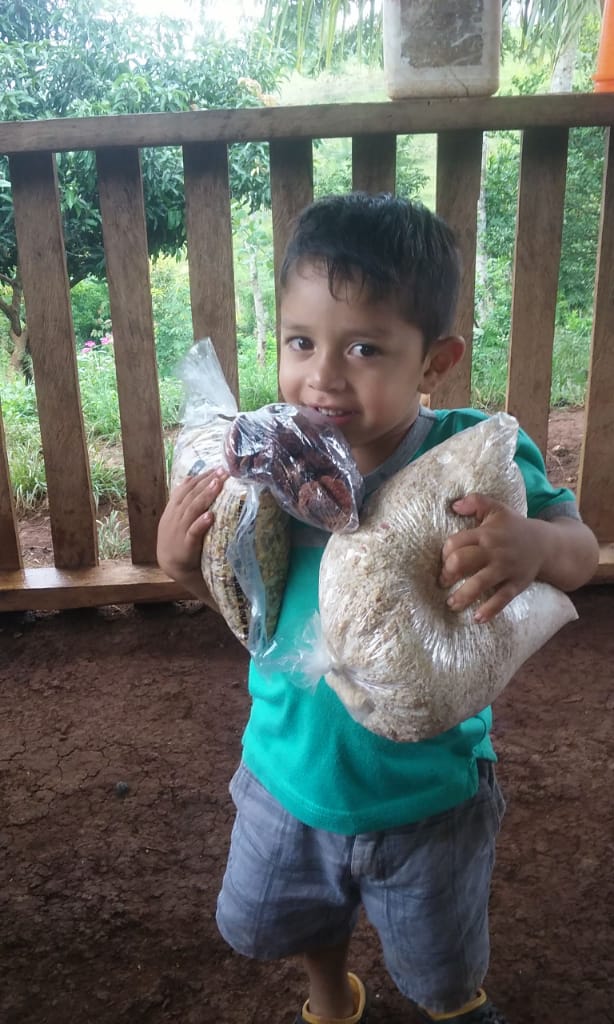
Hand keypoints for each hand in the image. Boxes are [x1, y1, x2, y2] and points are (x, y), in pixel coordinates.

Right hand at [156, 467, 227, 584]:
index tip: (217, 468)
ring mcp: (179, 531)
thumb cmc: (180, 539)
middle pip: (191, 495)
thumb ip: (183, 499)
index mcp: (173, 508)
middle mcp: (175, 517)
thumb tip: (190, 477)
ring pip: (192, 510)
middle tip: (222, 472)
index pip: (186, 488)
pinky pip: (193, 533)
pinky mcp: (186, 545)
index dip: (201, 477)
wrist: (173, 566)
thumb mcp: (177, 516)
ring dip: (205, 496)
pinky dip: (201, 523)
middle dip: (207, 482)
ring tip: (217, 485)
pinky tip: (210, 516)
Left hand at [439, 493, 545, 622]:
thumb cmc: (514, 527)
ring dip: (462, 596)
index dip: (445, 553)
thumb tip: (454, 505)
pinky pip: (502, 599)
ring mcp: (506, 569)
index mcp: (486, 533)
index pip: (456, 542)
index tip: (443, 561)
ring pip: (479, 583)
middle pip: (463, 562)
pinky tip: (477, 618)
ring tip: (451, 603)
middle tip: (442, 581)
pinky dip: (490, 610)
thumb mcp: (497, 508)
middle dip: (448, 574)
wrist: (546, 544)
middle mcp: (494, 551)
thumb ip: (475, 501)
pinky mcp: (516, 584)